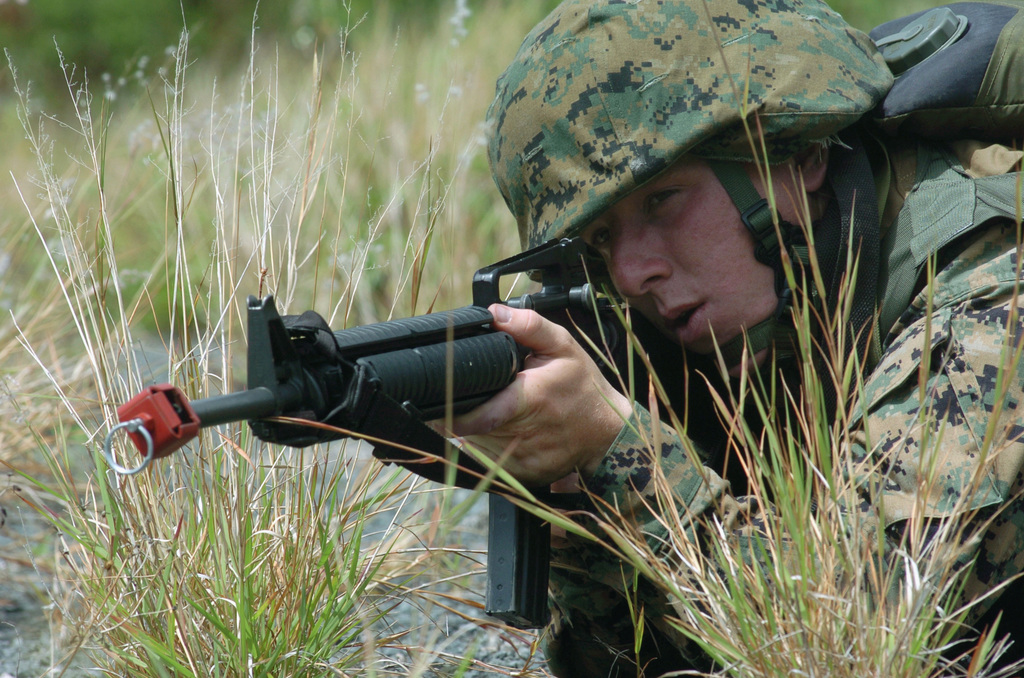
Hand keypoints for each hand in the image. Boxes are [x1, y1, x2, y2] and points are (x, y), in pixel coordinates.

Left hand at [443, 304, 632, 486]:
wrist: (608, 432)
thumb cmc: (583, 387)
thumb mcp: (564, 346)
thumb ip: (529, 326)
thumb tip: (494, 313)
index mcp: (530, 399)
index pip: (478, 415)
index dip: (452, 411)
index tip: (441, 400)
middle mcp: (524, 435)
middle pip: (470, 429)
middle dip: (461, 412)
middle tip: (467, 396)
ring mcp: (523, 460)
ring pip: (476, 447)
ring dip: (471, 431)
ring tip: (486, 411)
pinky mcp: (523, 474)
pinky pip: (488, 463)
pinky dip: (485, 447)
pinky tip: (498, 431)